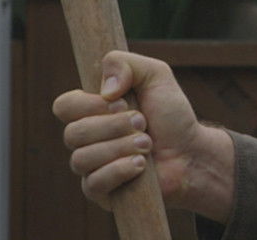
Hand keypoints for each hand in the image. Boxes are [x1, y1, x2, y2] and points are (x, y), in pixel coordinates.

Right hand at [52, 50, 227, 214]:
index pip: (64, 106)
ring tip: (147, 144)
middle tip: (143, 124)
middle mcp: (86, 139)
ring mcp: (91, 167)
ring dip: (121, 148)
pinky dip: (120, 171)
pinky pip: (93, 184)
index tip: (121, 102)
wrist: (191, 153)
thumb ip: (126, 64)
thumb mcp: (156, 76)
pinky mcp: (100, 192)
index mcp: (92, 111)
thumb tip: (104, 89)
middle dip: (113, 127)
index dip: (89, 104)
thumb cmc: (171, 116)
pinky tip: (141, 166)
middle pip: (73, 133)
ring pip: (81, 159)